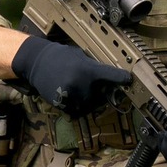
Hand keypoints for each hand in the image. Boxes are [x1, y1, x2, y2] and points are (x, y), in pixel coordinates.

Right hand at [10, 36, 130, 115]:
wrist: (36, 62)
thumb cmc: (60, 56)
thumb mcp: (80, 56)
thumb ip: (94, 67)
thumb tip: (110, 75)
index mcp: (88, 70)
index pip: (111, 76)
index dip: (122, 78)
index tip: (130, 80)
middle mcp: (82, 84)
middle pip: (102, 95)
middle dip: (101, 91)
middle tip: (91, 82)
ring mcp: (72, 96)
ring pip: (90, 104)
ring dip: (89, 99)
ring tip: (77, 86)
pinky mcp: (63, 104)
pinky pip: (77, 109)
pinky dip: (77, 104)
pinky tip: (70, 92)